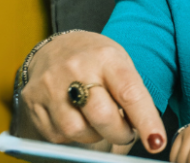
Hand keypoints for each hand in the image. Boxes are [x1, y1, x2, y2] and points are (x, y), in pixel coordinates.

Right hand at [20, 31, 166, 151]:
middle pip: (101, 116)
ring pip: (77, 130)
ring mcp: (50, 85)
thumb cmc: (98, 60)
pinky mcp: (32, 100)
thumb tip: (147, 134)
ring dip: (95, 135)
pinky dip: (72, 135)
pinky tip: (79, 119)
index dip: (146, 121)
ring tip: (100, 122)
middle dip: (120, 134)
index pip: (130, 94)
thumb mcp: (121, 64)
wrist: (57, 46)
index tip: (157, 142)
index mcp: (107, 57)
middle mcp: (76, 68)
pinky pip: (56, 134)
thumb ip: (132, 95)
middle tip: (126, 133)